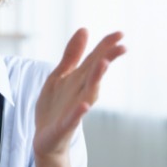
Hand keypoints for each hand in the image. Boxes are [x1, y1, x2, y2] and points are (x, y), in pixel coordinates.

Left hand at [32, 29, 125, 166]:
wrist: (44, 137)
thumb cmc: (54, 106)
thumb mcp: (59, 75)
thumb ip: (72, 55)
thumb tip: (85, 29)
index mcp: (78, 79)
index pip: (94, 60)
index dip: (106, 46)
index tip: (120, 33)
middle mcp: (80, 92)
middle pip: (95, 73)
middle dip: (107, 59)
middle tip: (122, 46)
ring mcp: (75, 108)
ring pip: (89, 93)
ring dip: (96, 79)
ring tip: (103, 64)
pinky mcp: (65, 124)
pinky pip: (74, 118)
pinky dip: (79, 111)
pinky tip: (84, 105)